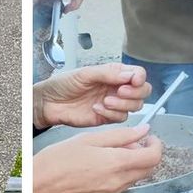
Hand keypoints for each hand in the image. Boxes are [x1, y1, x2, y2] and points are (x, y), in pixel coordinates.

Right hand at [31, 124, 163, 192]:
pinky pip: (119, 187)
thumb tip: (142, 131)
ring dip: (130, 164)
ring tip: (108, 153)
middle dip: (145, 154)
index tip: (149, 138)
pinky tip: (98, 167)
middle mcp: (117, 183)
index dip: (156, 145)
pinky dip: (117, 175)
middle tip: (129, 143)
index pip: (153, 157)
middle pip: (148, 170)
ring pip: (133, 178)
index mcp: (116, 164)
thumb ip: (120, 136)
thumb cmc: (55, 161)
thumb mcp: (88, 139)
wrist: (37, 189)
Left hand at [34, 63, 151, 127]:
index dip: (139, 78)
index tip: (134, 81)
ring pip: (134, 107)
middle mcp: (116, 88)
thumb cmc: (63, 84)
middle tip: (120, 92)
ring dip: (122, 104)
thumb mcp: (85, 73)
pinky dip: (111, 114)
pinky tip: (97, 108)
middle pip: (142, 92)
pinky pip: (121, 118)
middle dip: (135, 93)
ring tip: (105, 101)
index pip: (137, 74)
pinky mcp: (107, 117)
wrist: (50, 103)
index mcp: (113, 73)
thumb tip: (130, 74)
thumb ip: (108, 73)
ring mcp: (113, 103)